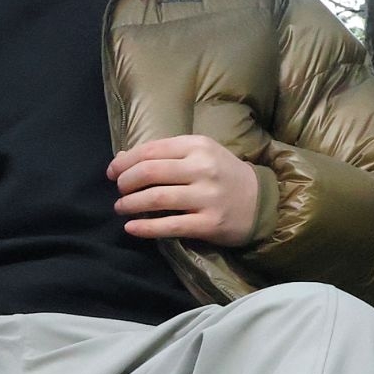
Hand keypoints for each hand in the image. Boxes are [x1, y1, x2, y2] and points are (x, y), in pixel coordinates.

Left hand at [108, 135, 260, 247]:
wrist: (261, 201)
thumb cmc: (222, 175)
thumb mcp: (198, 155)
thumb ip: (164, 154)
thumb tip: (121, 159)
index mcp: (197, 146)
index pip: (151, 150)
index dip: (125, 162)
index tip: (112, 173)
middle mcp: (202, 168)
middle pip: (149, 172)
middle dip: (125, 182)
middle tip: (119, 191)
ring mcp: (207, 196)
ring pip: (156, 198)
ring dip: (130, 204)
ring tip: (121, 208)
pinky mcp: (209, 223)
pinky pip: (169, 225)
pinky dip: (145, 227)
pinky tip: (131, 228)